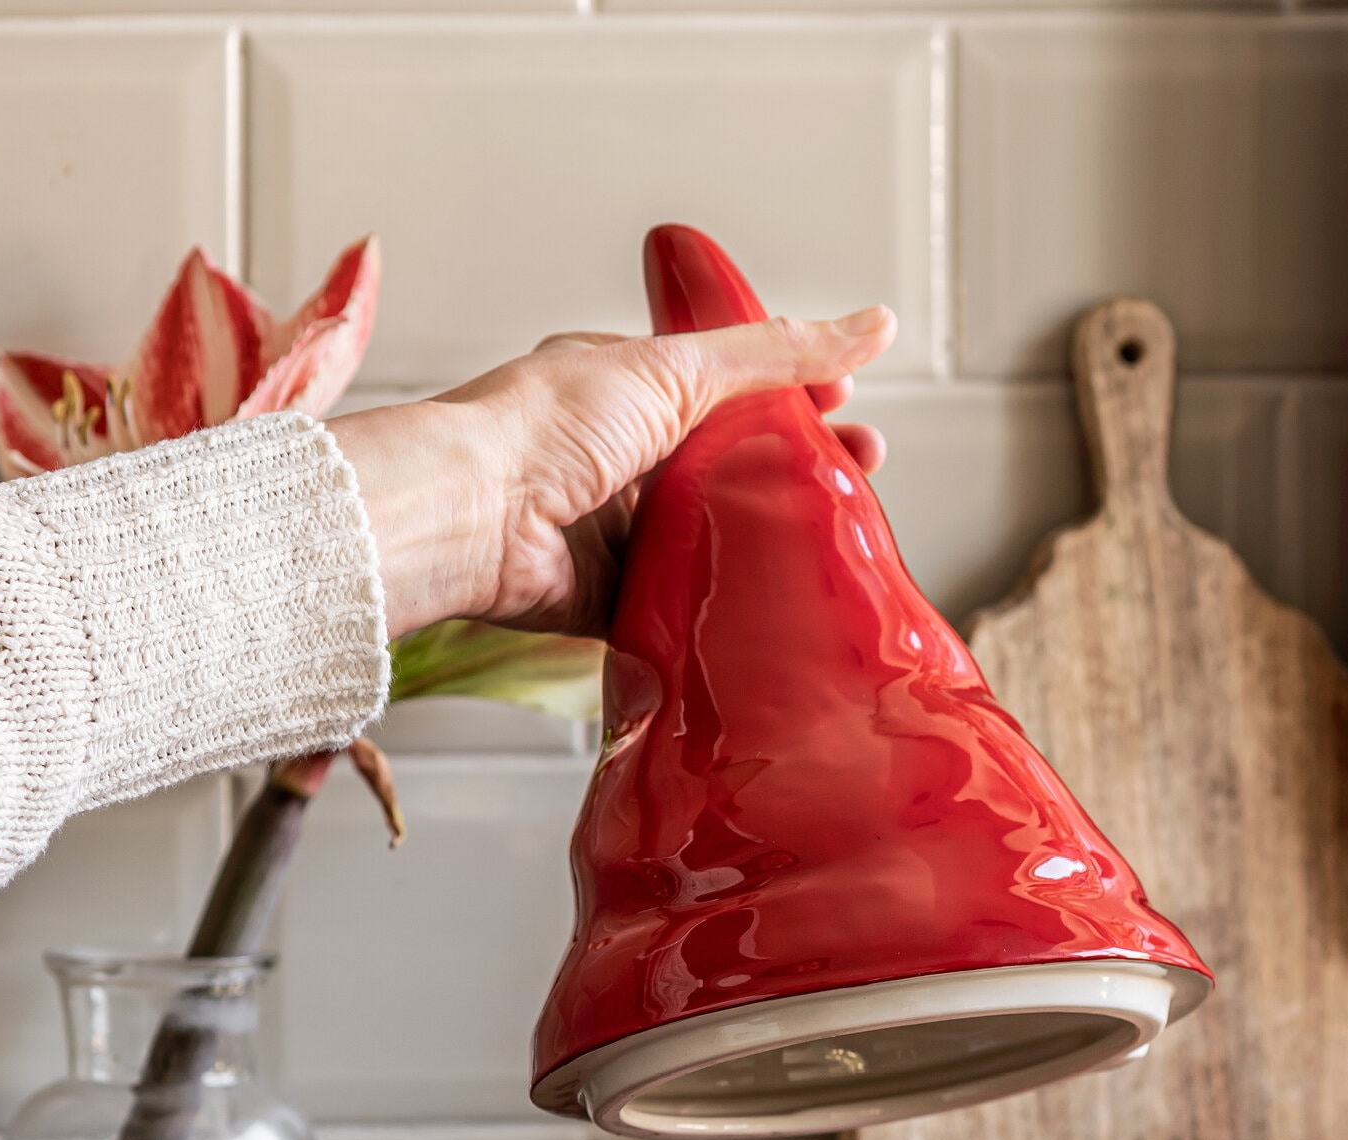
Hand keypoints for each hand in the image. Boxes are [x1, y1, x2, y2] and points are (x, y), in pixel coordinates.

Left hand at [330, 307, 896, 640]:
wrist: (474, 515)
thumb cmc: (544, 427)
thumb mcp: (677, 368)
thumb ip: (776, 354)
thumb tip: (872, 323)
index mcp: (628, 389)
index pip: (729, 389)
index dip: (793, 397)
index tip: (850, 408)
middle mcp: (620, 458)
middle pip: (731, 466)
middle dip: (797, 470)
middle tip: (859, 475)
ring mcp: (615, 530)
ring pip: (711, 537)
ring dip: (765, 541)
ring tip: (831, 542)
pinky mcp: (608, 597)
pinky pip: (678, 606)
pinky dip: (718, 607)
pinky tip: (766, 605)